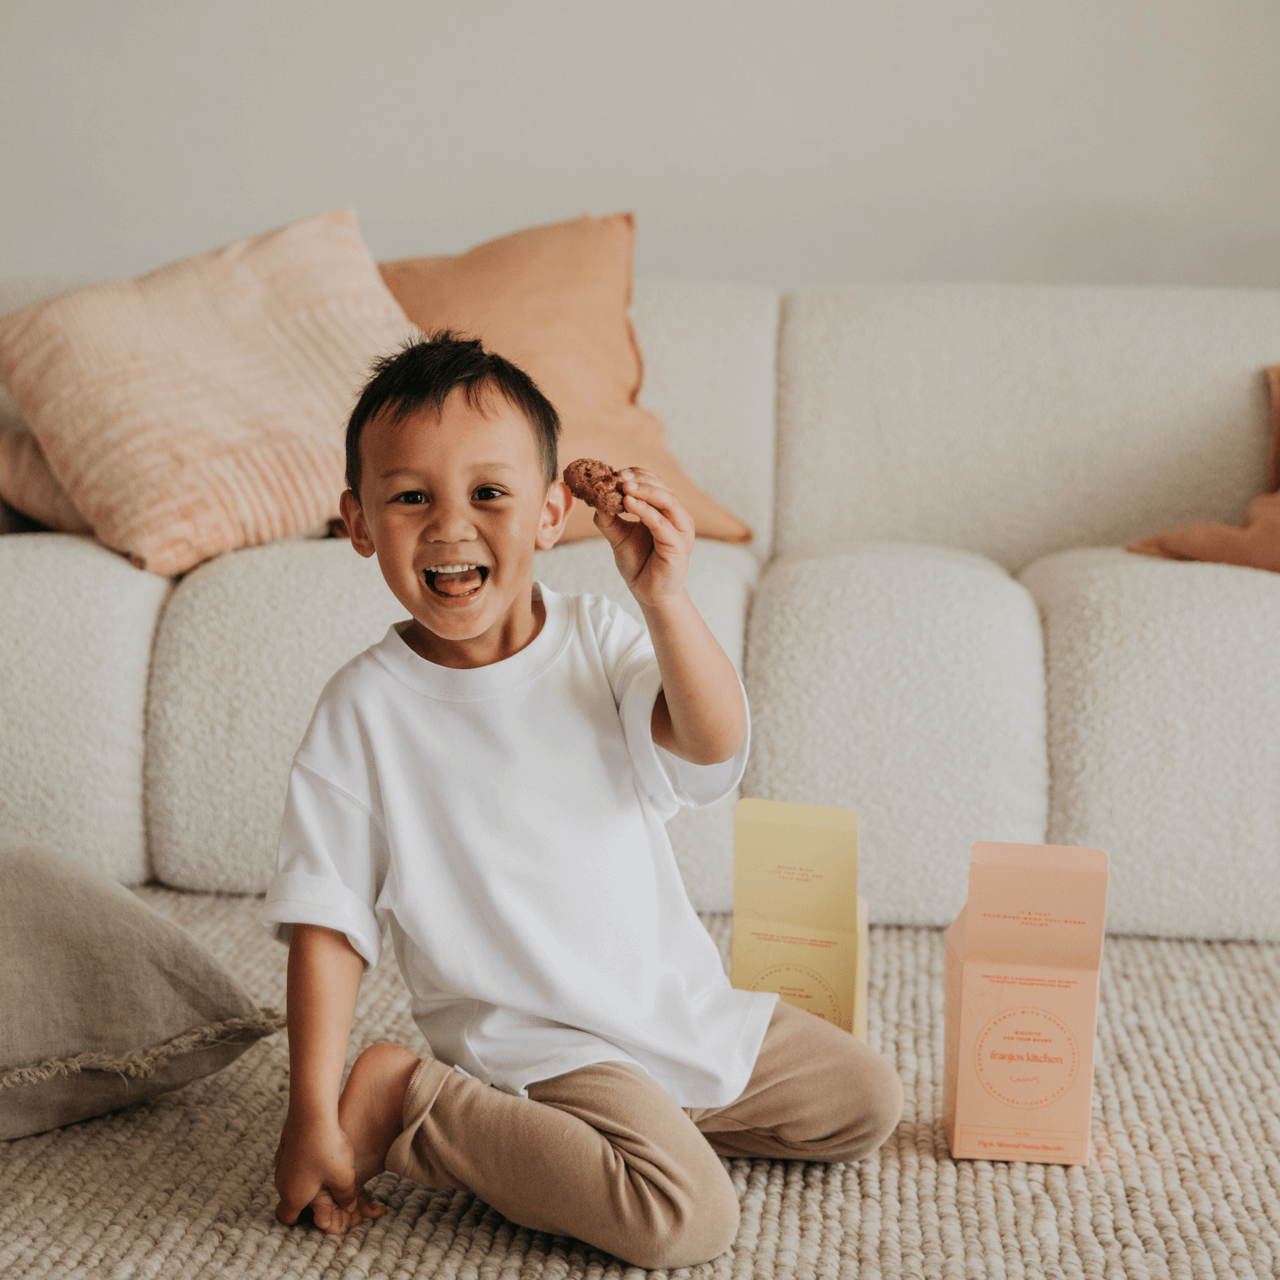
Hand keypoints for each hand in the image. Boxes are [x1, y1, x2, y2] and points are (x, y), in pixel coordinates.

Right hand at [273, 1111, 385, 1235]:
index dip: (299, 1221)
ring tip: (327, 1168)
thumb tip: (349, 1205)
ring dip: (306, 1177)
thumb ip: (346, 1196)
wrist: (311, 1112)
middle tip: (328, 1191)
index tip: (315, 1215)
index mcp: (293, 1196)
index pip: (287, 1219)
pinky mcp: (284, 1144)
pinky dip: (304, 1160)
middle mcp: (281, 1182)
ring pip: (291, 1177)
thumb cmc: (327, 1149)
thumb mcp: (343, 1177)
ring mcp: (281, 1161)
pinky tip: (321, 1149)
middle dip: (307, 1198)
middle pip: (290, 1197)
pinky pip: (293, 1160)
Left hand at [593, 468, 693, 609]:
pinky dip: (645, 510)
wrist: (650, 594)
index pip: (653, 483)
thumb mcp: (618, 537)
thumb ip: (609, 519)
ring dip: (644, 490)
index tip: (612, 473)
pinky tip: (628, 503)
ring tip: (623, 485)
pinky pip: (661, 522)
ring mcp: (680, 530)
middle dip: (638, 479)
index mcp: (665, 511)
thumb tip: (595, 500)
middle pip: (661, 488)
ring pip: (666, 500)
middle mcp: (677, 516)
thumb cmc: (640, 565)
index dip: (634, 475)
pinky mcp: (678, 545)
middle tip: (616, 476)